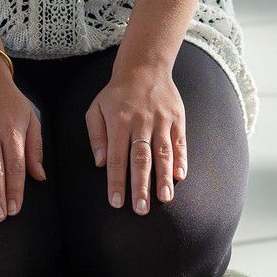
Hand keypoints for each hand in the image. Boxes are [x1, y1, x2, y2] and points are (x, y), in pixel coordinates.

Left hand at [85, 59, 186, 213]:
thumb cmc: (116, 93)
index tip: (116, 203)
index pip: (116, 157)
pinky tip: (180, 176)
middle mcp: (140, 122)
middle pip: (141, 158)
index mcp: (118, 121)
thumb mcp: (96, 108)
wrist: (144, 67)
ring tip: (165, 198)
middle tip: (141, 209)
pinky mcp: (177, 118)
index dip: (116, 181)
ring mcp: (161, 120)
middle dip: (141, 185)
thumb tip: (100, 162)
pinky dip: (181, 159)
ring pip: (163, 152)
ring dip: (164, 177)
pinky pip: (180, 142)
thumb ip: (96, 135)